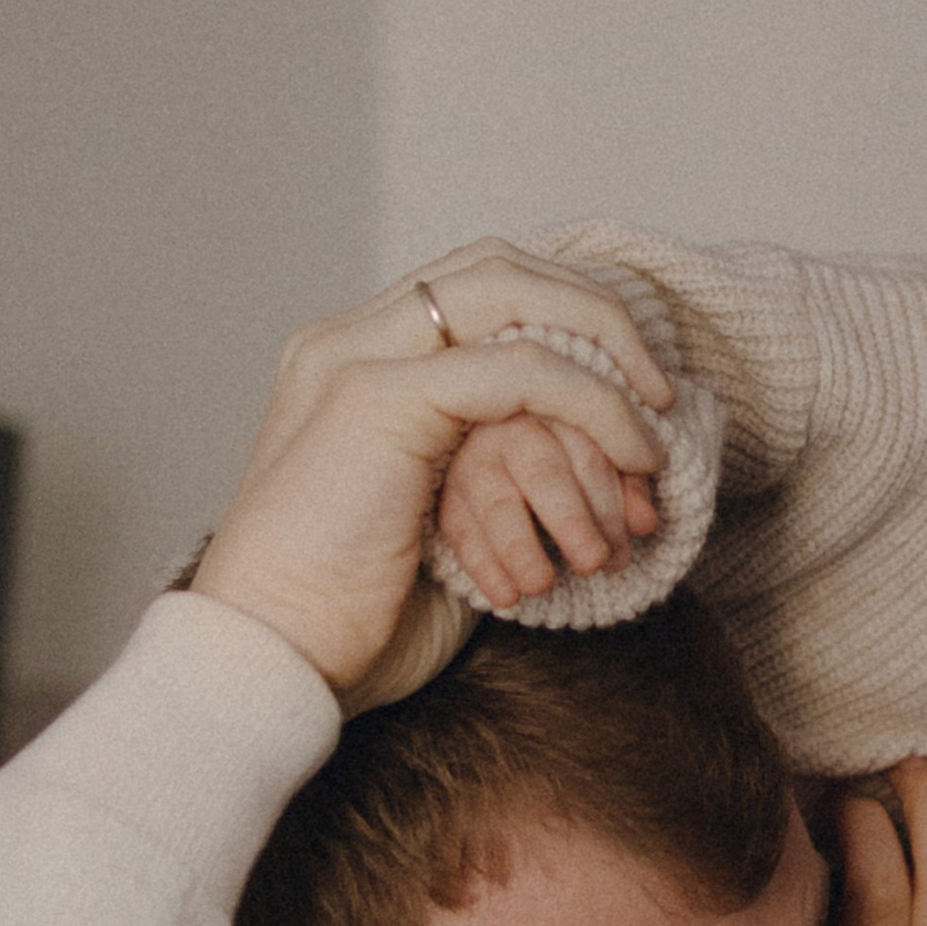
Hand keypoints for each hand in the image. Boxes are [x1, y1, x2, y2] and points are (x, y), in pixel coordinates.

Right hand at [196, 249, 674, 711]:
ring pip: (512, 296)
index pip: (474, 289)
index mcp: (351, 360)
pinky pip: (519, 371)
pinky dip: (592, 404)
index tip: (631, 382)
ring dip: (605, 350)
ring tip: (654, 418)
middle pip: (497, 266)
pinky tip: (631, 452)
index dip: (562, 314)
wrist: (270, 659)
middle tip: (656, 385)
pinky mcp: (380, 399)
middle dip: (594, 312)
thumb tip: (572, 468)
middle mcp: (348, 339)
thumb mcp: (432, 525)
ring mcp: (356, 359)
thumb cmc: (347, 618)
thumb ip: (477, 469)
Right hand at [435, 411, 660, 609]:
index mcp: (557, 412)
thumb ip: (628, 488)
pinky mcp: (447, 495)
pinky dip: (483, 566)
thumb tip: (646, 523)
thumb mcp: (604, 466)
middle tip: (594, 562)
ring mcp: (473, 460)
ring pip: (496, 502)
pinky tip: (506, 597)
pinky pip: (461, 529)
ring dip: (520, 548)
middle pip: (542, 471)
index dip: (612, 500)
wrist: (506, 463)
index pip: (588, 451)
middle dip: (571, 520)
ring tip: (541, 586)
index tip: (635, 538)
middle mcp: (510, 428)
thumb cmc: (570, 465)